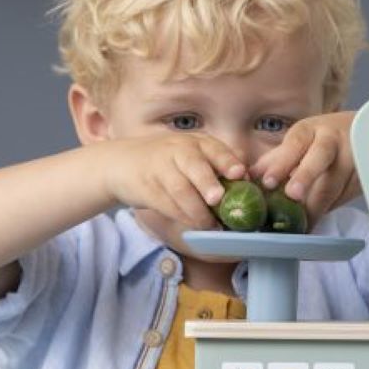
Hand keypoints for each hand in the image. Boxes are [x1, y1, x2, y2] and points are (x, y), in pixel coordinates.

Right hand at [104, 133, 245, 230]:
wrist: (121, 163)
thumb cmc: (167, 162)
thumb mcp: (190, 155)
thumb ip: (215, 165)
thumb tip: (247, 181)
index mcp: (195, 142)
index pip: (214, 148)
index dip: (227, 161)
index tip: (240, 173)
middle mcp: (178, 151)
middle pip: (194, 165)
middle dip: (207, 182)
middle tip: (218, 199)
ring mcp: (160, 168)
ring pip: (181, 190)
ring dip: (197, 210)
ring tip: (212, 225)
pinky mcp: (146, 188)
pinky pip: (167, 204)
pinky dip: (183, 217)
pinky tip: (195, 225)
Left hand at [248, 111, 361, 226]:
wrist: (365, 135)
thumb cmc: (323, 139)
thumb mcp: (300, 141)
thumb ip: (275, 160)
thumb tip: (247, 178)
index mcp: (311, 131)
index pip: (296, 143)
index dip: (282, 162)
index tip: (268, 182)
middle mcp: (332, 141)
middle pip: (320, 157)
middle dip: (305, 177)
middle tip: (292, 195)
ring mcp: (352, 157)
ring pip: (336, 181)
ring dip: (317, 205)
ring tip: (301, 223)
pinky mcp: (363, 177)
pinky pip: (343, 197)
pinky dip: (327, 211)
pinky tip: (313, 224)